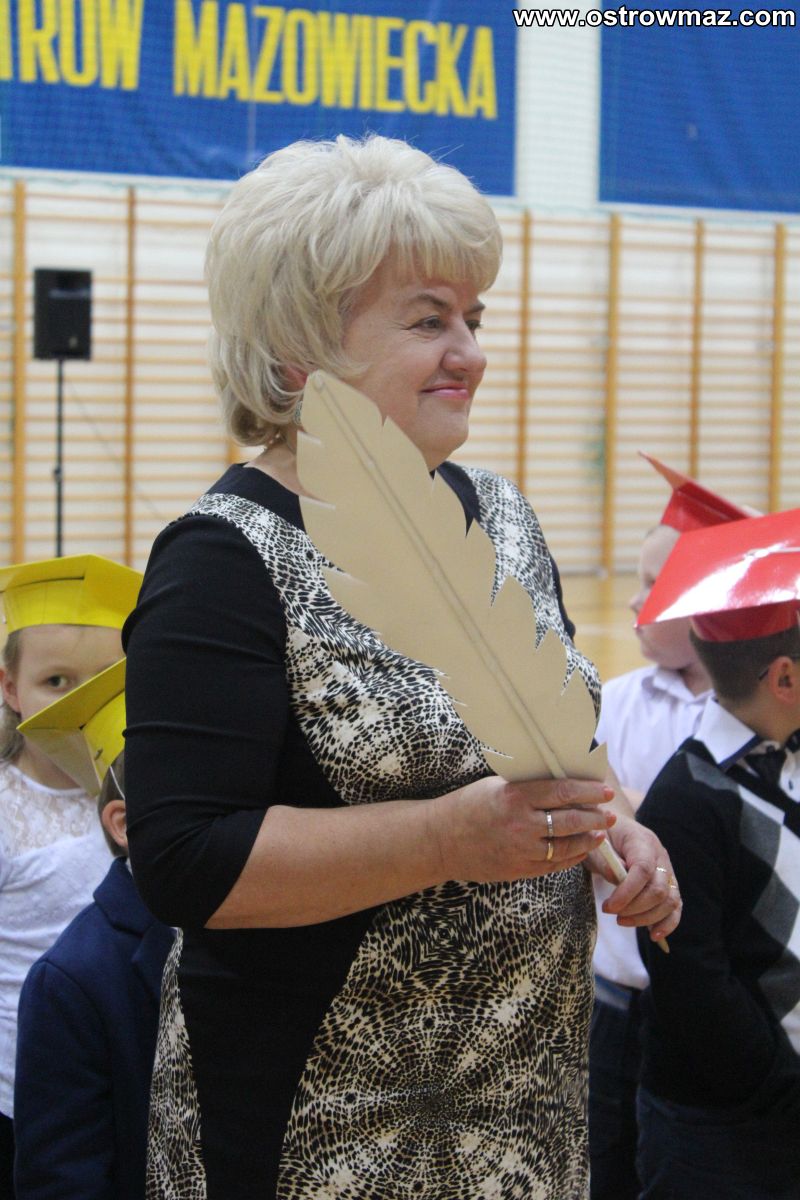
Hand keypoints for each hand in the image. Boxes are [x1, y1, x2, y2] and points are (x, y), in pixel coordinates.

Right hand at [433, 775, 615, 883]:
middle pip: (570, 820)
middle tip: (611, 813)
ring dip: (588, 839)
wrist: (440, 840)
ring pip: (566, 846)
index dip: (588, 791)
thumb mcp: (496, 785)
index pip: (562, 791)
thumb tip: (562, 778)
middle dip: (596, 816)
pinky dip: (572, 857)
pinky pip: (554, 865)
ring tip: (601, 832)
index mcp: (515, 796)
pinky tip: (581, 850)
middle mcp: (520, 823)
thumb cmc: (468, 805)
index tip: (605, 790)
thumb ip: (527, 785)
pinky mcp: (518, 869)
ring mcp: (520, 849)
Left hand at [592, 815, 681, 943]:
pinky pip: (676, 907)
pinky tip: (654, 935)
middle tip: (610, 912)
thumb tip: (616, 879)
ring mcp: (668, 870)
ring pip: (670, 901)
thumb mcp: (594, 844)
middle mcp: (661, 855)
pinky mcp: (669, 884)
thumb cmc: (601, 837)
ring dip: (647, 918)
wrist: (614, 828)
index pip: (643, 869)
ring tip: (622, 921)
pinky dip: (667, 923)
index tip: (608, 907)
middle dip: (635, 908)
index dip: (627, 892)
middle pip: (658, 889)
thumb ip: (604, 860)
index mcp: (642, 840)